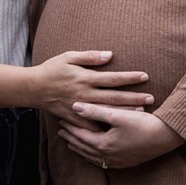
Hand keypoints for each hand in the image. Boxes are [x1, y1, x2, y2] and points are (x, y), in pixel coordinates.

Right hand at [32, 50, 153, 124]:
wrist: (33, 88)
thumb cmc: (52, 69)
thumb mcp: (69, 56)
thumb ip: (89, 56)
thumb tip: (110, 55)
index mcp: (85, 78)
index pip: (113, 78)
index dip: (130, 77)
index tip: (145, 76)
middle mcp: (85, 93)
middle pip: (115, 97)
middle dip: (134, 98)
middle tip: (151, 98)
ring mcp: (80, 107)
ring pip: (107, 111)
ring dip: (125, 112)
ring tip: (142, 113)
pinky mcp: (74, 117)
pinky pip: (92, 125)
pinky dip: (105, 127)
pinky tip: (118, 129)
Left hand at [59, 102, 183, 169]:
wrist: (167, 136)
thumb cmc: (143, 123)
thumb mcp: (118, 115)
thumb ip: (95, 111)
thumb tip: (75, 106)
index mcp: (104, 145)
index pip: (80, 136)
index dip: (70, 127)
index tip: (60, 119)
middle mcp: (108, 157)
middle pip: (83, 148)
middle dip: (71, 138)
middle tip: (61, 130)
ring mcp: (117, 162)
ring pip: (92, 157)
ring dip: (80, 149)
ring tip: (71, 142)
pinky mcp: (125, 163)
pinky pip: (102, 162)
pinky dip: (93, 156)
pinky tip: (93, 153)